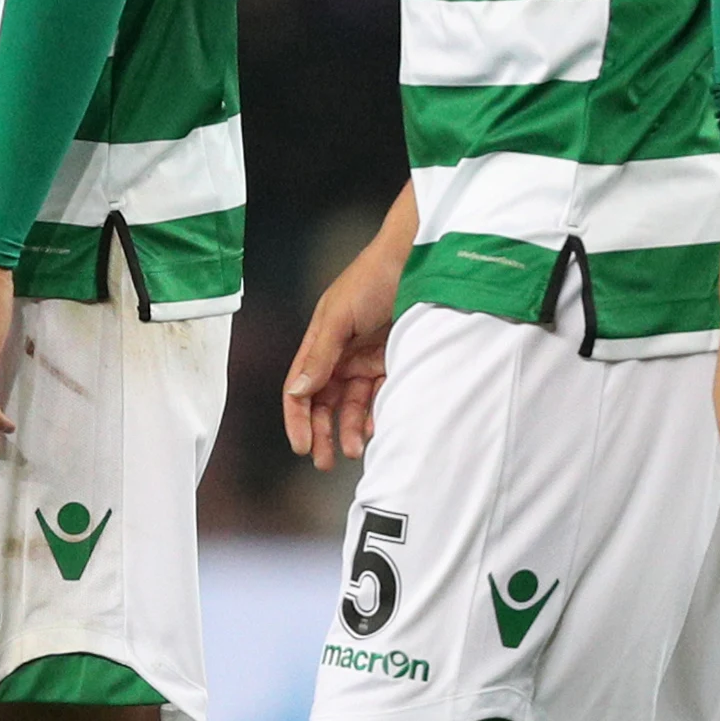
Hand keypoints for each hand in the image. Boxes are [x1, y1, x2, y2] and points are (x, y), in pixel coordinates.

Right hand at [281, 211, 409, 469]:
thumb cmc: (374, 277)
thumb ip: (319, 354)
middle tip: (325, 461)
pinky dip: (375, 415)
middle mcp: (340, 354)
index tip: (302, 446)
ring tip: (355, 450)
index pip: (300, 388)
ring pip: (351, 405)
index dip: (298, 419)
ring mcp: (367, 359)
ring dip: (349, 429)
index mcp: (320, 342)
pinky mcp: (394, 362)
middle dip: (322, 433)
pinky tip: (375, 428)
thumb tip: (298, 391)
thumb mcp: (339, 315)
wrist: (421, 259)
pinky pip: (380, 397)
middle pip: (323, 403)